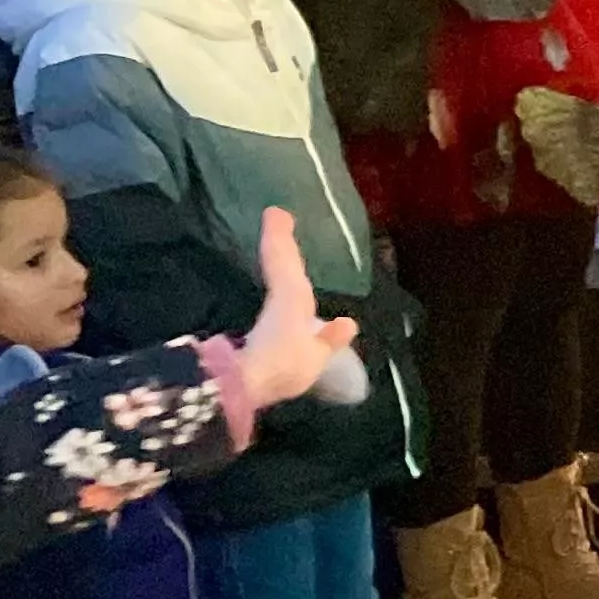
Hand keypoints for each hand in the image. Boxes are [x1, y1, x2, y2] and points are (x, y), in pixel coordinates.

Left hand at [238, 212, 363, 409]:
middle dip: (279, 240)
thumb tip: (347, 322)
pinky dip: (275, 281)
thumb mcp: (314, 355)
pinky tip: (285, 288)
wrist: (250, 385)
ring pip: (275, 275)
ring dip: (276, 255)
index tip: (276, 213)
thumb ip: (328, 339)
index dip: (280, 238)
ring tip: (279, 238)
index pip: (284, 261)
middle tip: (276, 216)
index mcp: (294, 297)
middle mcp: (282, 299)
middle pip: (279, 263)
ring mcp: (270, 314)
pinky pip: (274, 296)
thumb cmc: (286, 363)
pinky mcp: (262, 329)